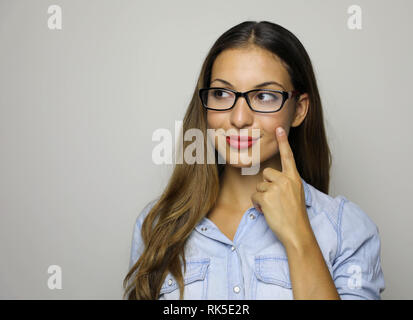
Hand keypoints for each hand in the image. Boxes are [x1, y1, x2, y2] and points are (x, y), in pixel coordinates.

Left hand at [251, 126, 312, 247]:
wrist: (297, 232)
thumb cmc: (296, 216)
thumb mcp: (296, 194)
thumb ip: (286, 183)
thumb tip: (270, 180)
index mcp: (295, 178)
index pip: (288, 156)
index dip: (283, 142)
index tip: (279, 128)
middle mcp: (286, 180)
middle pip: (266, 173)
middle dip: (266, 186)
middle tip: (275, 200)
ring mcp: (277, 188)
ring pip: (259, 186)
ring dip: (262, 197)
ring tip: (274, 208)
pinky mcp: (267, 197)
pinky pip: (255, 196)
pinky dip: (258, 205)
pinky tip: (267, 212)